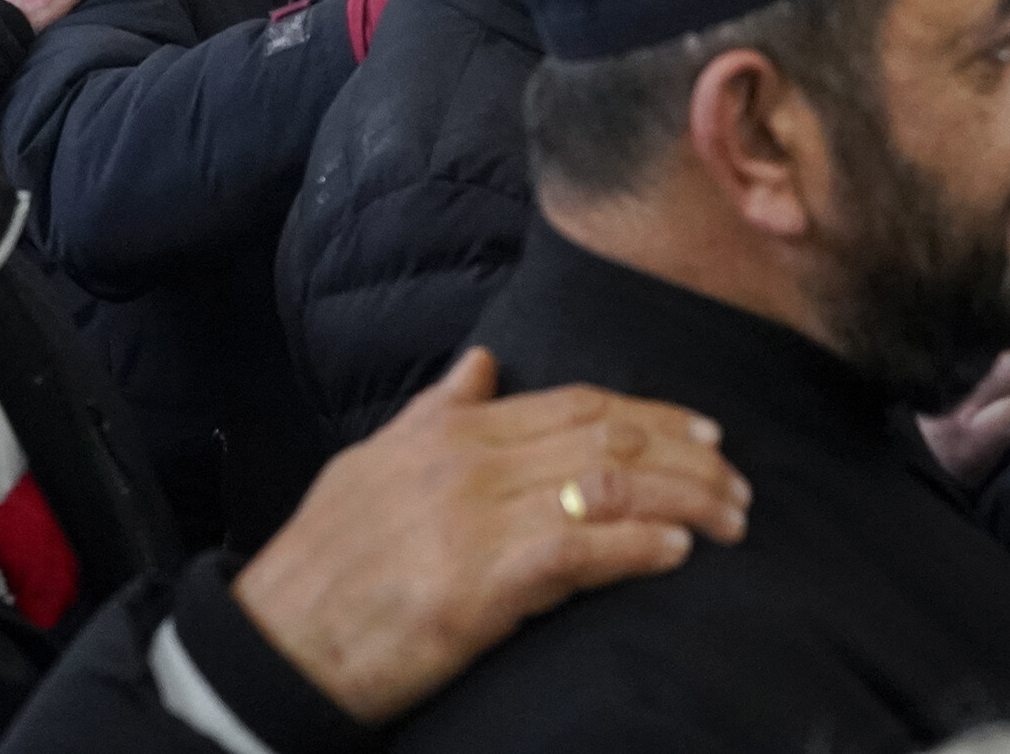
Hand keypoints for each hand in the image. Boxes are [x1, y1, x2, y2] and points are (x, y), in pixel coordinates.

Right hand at [231, 348, 747, 725]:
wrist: (272, 648)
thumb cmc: (323, 566)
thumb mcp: (371, 465)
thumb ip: (435, 412)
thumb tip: (482, 363)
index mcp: (449, 432)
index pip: (576, 403)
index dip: (652, 412)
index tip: (706, 431)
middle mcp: (468, 463)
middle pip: (606, 435)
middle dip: (686, 454)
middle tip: (737, 480)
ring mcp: (473, 522)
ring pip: (606, 486)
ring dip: (682, 500)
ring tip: (729, 519)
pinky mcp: (476, 586)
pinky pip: (578, 551)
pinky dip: (637, 547)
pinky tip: (676, 552)